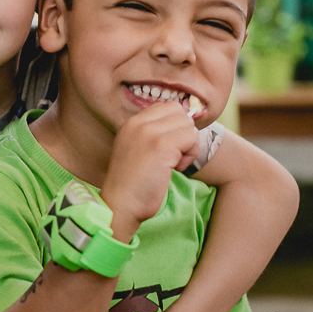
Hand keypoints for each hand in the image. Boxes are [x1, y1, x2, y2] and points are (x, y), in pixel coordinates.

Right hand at [100, 102, 198, 238]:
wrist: (121, 205)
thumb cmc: (133, 184)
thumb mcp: (137, 150)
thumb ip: (153, 134)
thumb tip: (185, 124)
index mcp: (131, 123)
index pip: (166, 107)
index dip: (175, 127)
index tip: (167, 149)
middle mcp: (138, 123)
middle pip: (180, 113)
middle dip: (183, 135)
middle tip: (172, 157)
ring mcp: (149, 132)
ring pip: (188, 125)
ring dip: (188, 146)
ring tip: (172, 164)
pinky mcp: (161, 145)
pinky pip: (191, 138)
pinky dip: (189, 156)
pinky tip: (175, 169)